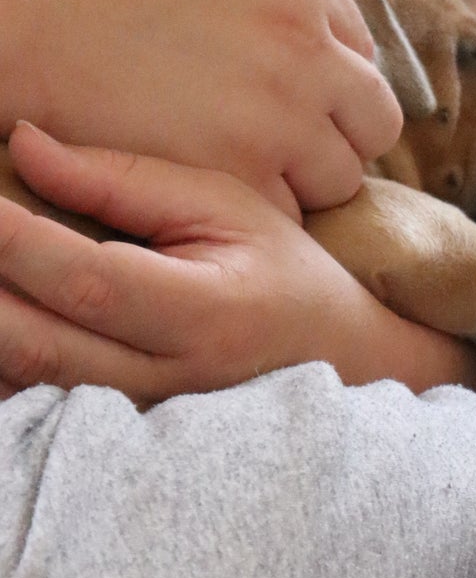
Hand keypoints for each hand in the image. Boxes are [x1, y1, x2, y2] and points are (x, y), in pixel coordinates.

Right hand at [0, 0, 403, 217]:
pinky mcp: (244, 172)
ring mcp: (283, 112)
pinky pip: (288, 217)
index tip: (290, 107)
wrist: (8, 16)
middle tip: (280, 155)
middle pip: (374, 122)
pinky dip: (256, 217)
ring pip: (340, 178)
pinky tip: (210, 201)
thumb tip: (310, 46)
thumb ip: (269, 1)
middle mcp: (306, 42)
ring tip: (237, 180)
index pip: (361, 54)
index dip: (327, 89)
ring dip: (302, 185)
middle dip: (336, 140)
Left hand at [0, 123, 475, 401]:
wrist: (339, 361)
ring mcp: (139, 418)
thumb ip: (125, 179)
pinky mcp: (118, 433)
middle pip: (35, 341)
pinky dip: (4, 355)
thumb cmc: (283, 272)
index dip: (14, 238)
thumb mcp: (226, 204)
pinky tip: (6, 301)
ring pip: (23, 378)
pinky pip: (31, 400)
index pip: (87, 279)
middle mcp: (168, 380)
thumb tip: (23, 145)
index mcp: (206, 315)